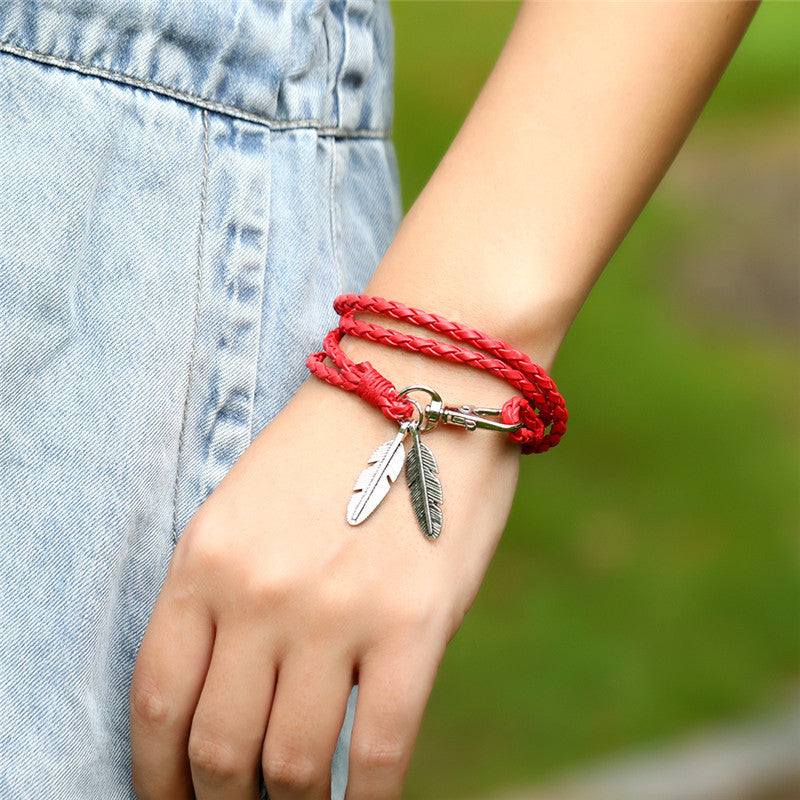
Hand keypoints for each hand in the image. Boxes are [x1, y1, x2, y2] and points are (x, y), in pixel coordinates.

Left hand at [130, 375, 519, 798]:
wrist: (426, 381)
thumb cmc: (338, 442)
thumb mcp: (248, 503)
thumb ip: (229, 594)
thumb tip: (239, 692)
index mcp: (205, 557)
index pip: (157, 698)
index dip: (156, 772)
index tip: (170, 799)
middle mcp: (258, 593)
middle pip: (218, 746)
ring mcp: (334, 613)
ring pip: (292, 763)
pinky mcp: (411, 625)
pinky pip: (376, 750)